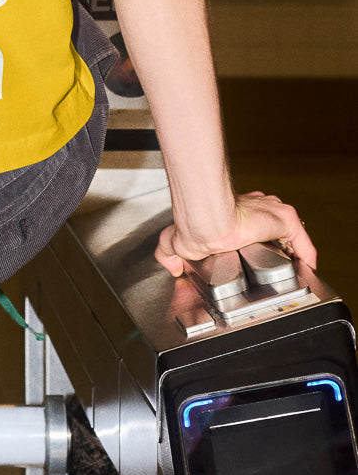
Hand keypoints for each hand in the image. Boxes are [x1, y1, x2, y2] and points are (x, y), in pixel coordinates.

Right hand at [155, 190, 316, 278]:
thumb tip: (171, 265)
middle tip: (271, 262)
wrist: (208, 221)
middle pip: (270, 226)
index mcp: (231, 211)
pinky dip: (306, 254)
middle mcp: (252, 207)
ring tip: (287, 267)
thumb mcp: (174, 241)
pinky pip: (302, 241)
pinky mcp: (283, 218)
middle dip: (272, 243)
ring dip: (289, 249)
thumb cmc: (194, 225)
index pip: (248, 223)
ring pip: (287, 232)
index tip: (251, 252)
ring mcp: (269, 211)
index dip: (252, 237)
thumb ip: (167, 252)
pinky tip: (304, 266)